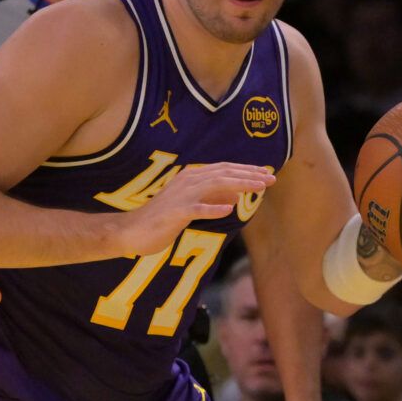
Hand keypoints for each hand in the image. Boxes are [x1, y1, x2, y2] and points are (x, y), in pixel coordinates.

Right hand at [117, 163, 275, 255]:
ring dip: (239, 185)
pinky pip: (196, 209)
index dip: (246, 170)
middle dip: (249, 175)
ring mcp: (180, 196)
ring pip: (214, 185)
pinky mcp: (174, 213)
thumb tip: (236, 194)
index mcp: (190, 177)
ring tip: (258, 188)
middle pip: (223, 173)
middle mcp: (187, 181)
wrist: (131, 232)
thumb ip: (211, 197)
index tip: (266, 174)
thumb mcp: (190, 205)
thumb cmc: (161, 220)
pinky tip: (228, 208)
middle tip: (270, 179)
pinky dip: (212, 208)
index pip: (223, 169)